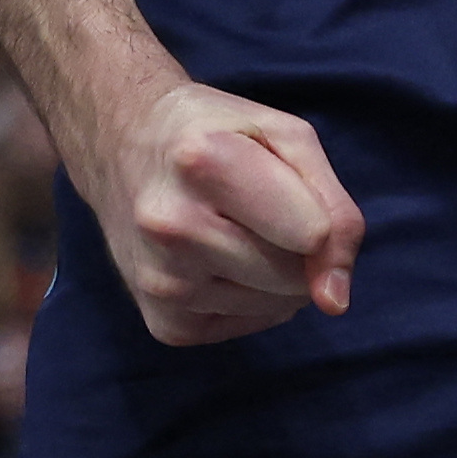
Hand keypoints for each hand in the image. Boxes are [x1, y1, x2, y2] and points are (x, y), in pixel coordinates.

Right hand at [78, 77, 363, 345]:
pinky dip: (251, 297)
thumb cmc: (216, 133)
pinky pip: (250, 324)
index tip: (281, 183)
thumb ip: (334, 210)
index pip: (313, 233)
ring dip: (274, 273)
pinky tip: (216, 258)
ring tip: (232, 227)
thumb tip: (335, 301)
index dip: (315, 211)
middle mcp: (171, 226)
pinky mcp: (163, 323)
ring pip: (278, 305)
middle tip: (255, 205)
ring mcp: (161, 281)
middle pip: (294, 276)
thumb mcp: (286, 136)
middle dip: (296, 246)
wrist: (122, 146)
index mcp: (201, 161)